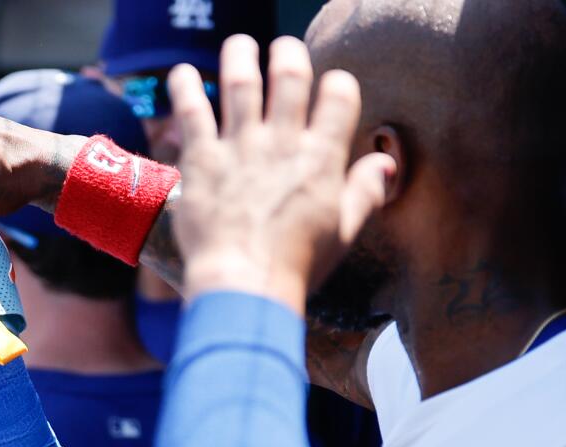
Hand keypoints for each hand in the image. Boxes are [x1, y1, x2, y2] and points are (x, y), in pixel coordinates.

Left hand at [170, 35, 394, 308]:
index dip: (337, 83)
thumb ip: (366, 191)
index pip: (339, 96)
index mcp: (322, 157)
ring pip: (241, 84)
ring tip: (239, 44)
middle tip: (283, 48)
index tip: (331, 83)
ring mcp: (241, 147)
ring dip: (240, 57)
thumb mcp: (345, 230)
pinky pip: (192, 113)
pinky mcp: (202, 161)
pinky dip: (184, 88)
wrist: (244, 284)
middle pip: (290, 78)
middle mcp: (283, 143)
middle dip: (289, 55)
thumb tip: (386, 164)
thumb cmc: (296, 265)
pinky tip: (179, 72)